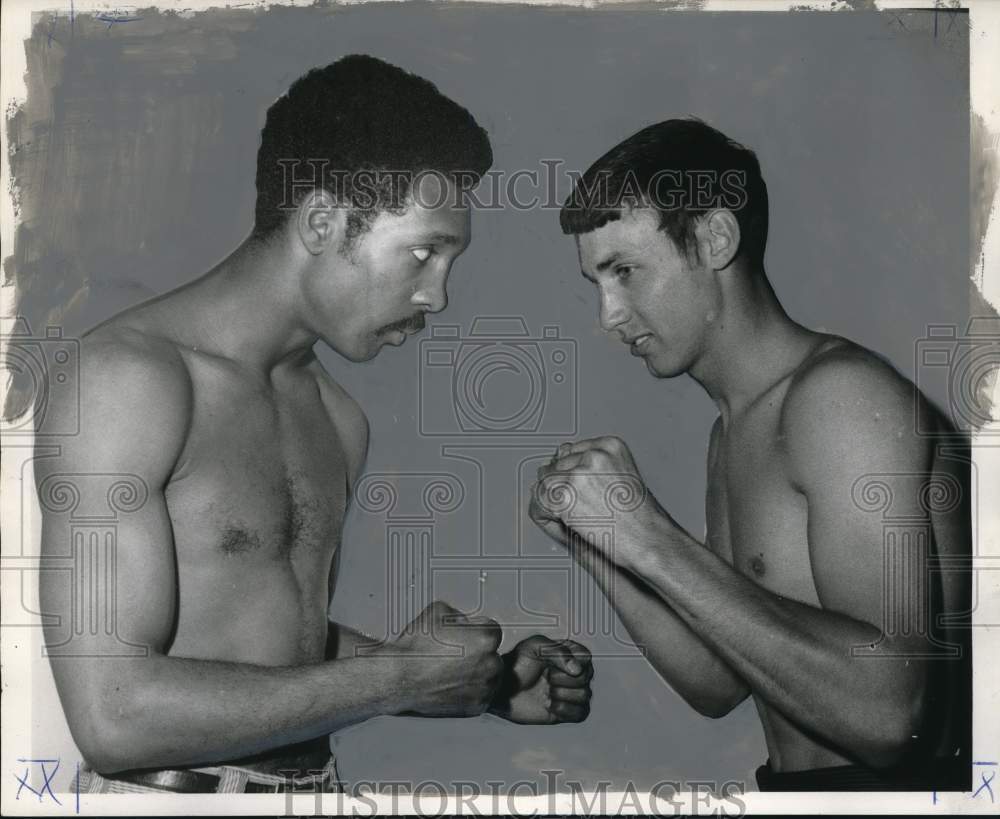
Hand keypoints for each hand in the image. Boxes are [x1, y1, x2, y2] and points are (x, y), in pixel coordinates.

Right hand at [379, 601, 503, 717]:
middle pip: (493, 653)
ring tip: (453, 670)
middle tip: (457, 654)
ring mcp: (485, 688)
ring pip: (490, 676)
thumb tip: (466, 621)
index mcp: (485, 638)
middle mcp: (491, 664)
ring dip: (478, 672)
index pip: (492, 630)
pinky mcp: (477, 706)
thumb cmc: (416, 645)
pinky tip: (453, 684)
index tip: (466, 635)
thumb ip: (460, 614)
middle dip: (479, 652)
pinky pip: (482, 695)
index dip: (477, 630)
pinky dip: (472, 691)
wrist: (399, 678)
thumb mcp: (438, 610)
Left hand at [489, 636, 592, 723]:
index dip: (573, 662)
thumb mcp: (534, 647)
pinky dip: (566, 710)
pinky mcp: (566, 711)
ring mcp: (570, 692)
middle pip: (586, 677)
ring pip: (585, 695)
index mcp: (567, 653)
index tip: (553, 665)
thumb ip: (558, 652)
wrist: (501, 689)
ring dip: (563, 694)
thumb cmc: (516, 664)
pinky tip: (550, 705)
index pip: (585, 657)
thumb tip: (577, 669)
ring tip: (546, 692)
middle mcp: (571, 672)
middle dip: (564, 680)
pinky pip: (581, 713)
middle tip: (546, 678)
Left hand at [529, 436, 665, 569]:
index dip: (569, 472)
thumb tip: (560, 455)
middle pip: (556, 466)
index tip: (575, 488)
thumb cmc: (640, 515)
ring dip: (550, 500)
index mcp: (610, 445)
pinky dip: (544, 513)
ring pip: (545, 483)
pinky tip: (559, 521)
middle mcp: (594, 455)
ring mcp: (578, 474)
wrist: (648, 538)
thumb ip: (594, 466)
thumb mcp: (622, 475)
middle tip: (574, 506)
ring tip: (568, 514)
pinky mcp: (566, 496)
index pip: (571, 451)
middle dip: (559, 486)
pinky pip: (540, 501)